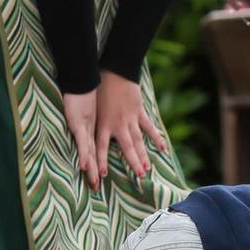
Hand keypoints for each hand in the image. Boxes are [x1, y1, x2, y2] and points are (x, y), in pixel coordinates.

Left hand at [62, 73, 166, 187]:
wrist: (115, 72)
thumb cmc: (100, 89)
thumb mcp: (93, 108)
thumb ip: (93, 123)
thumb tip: (86, 138)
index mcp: (103, 124)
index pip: (101, 147)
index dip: (101, 161)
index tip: (102, 175)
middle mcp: (118, 124)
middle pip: (126, 148)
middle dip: (132, 163)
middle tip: (138, 177)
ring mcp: (130, 119)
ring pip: (138, 140)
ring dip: (143, 155)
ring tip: (147, 169)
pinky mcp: (139, 112)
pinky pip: (149, 128)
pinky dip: (156, 137)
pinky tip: (163, 148)